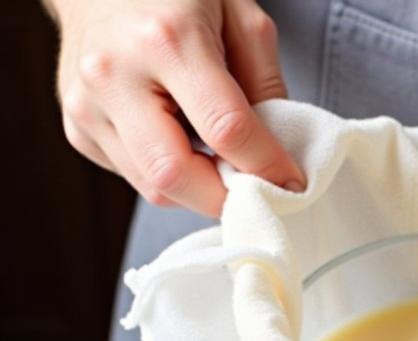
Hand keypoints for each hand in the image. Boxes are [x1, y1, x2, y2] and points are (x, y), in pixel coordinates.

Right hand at [53, 0, 304, 216]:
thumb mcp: (240, 17)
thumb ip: (266, 87)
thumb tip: (279, 159)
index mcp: (164, 38)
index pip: (225, 130)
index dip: (266, 167)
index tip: (293, 183)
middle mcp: (114, 73)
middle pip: (174, 175)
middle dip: (224, 198)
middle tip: (256, 193)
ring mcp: (86, 104)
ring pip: (154, 188)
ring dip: (199, 190)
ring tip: (221, 163)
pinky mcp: (78, 128)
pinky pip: (135, 176)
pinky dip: (169, 176)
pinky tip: (181, 143)